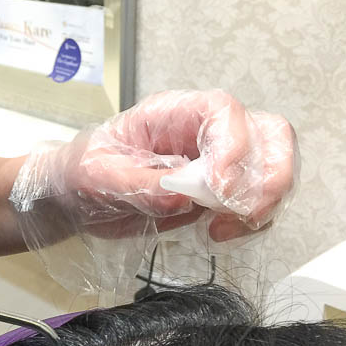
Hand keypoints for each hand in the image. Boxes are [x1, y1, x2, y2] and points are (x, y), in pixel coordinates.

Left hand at [14, 90, 297, 240]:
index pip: (222, 111)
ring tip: (221, 230)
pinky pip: (254, 203)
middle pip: (269, 134)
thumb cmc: (80, 173)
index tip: (218, 188)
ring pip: (272, 169)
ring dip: (261, 203)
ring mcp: (217, 162)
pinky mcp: (218, 194)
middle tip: (239, 212)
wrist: (74, 200)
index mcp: (172, 114)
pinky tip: (217, 234)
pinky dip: (250, 222)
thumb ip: (136, 183)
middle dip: (270, 175)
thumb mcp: (94, 175)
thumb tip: (183, 196)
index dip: (233, 144)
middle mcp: (202, 132)